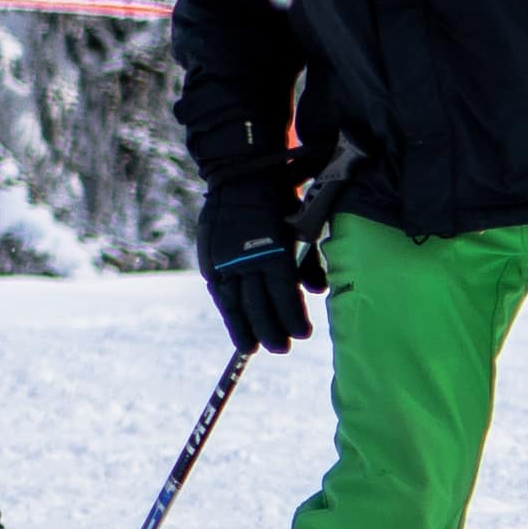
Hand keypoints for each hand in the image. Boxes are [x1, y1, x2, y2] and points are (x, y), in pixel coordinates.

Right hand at [202, 188, 317, 356]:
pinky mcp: (210, 257)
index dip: (291, 317)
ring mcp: (224, 259)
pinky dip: (227, 309)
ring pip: (233, 302)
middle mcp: (246, 259)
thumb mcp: (302, 230)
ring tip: (251, 347)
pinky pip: (219, 290)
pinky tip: (235, 322)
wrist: (240, 179)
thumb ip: (308, 263)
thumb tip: (318, 292)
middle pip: (257, 304)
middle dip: (268, 330)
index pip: (282, 294)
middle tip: (280, 349)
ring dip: (243, 327)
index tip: (302, 335)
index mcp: (272, 251)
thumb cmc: (281, 203)